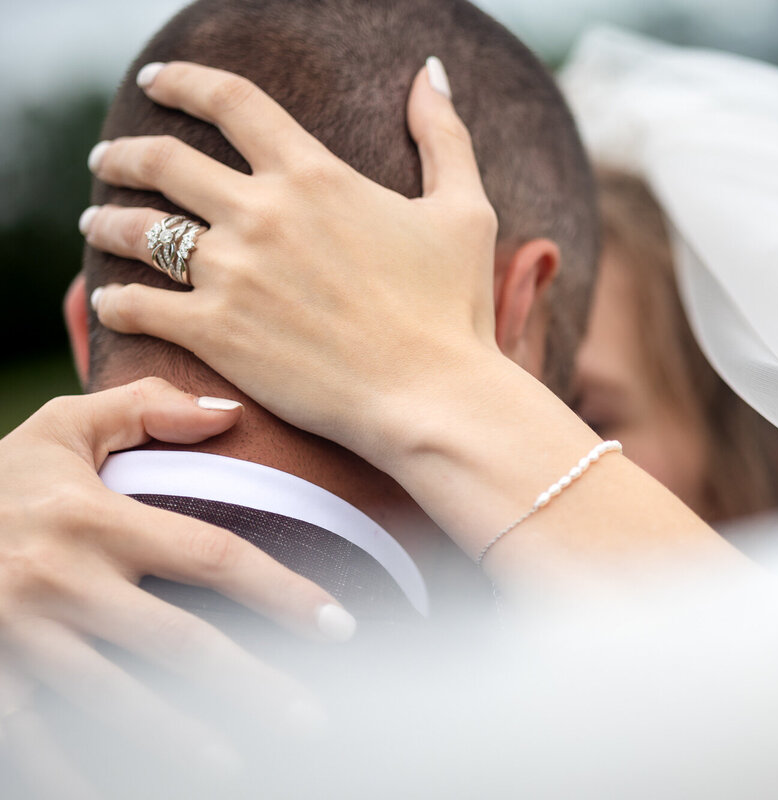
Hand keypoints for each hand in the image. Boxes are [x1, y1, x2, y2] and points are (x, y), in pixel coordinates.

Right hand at [0, 378, 348, 763]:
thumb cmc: (2, 481)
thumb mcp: (63, 428)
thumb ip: (145, 409)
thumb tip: (230, 413)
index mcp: (97, 518)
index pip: (213, 557)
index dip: (282, 592)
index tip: (337, 625)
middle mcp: (64, 579)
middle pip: (180, 642)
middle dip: (252, 684)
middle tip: (310, 717)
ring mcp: (21, 635)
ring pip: (116, 700)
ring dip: (181, 740)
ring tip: (241, 766)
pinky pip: (37, 737)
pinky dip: (78, 774)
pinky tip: (121, 795)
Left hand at [84, 58, 499, 461]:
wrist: (432, 395)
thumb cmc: (454, 308)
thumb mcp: (464, 209)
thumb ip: (443, 136)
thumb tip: (430, 74)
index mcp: (314, 175)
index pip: (231, 101)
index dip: (186, 81)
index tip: (161, 81)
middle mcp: (261, 213)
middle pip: (162, 160)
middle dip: (124, 154)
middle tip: (109, 159)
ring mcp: (232, 274)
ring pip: (138, 232)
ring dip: (107, 222)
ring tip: (97, 225)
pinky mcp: (215, 334)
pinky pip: (137, 308)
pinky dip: (115, 302)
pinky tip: (111, 302)